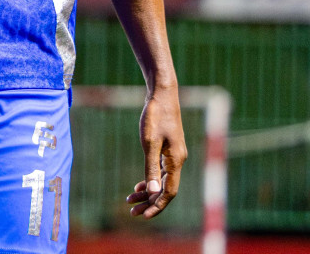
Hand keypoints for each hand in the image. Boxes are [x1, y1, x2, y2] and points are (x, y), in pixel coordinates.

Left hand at [127, 86, 187, 217]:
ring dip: (148, 192)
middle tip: (131, 212)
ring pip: (162, 181)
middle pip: (165, 189)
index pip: (169, 192)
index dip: (157, 205)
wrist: (162, 94)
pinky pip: (161, 171)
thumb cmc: (154, 116)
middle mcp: (178, 161)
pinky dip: (150, 179)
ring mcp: (174, 155)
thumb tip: (152, 191)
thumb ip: (150, 167)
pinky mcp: (169, 149)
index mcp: (176, 161)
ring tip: (130, 200)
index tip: (143, 215)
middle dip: (149, 202)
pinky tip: (139, 184)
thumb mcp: (149, 142)